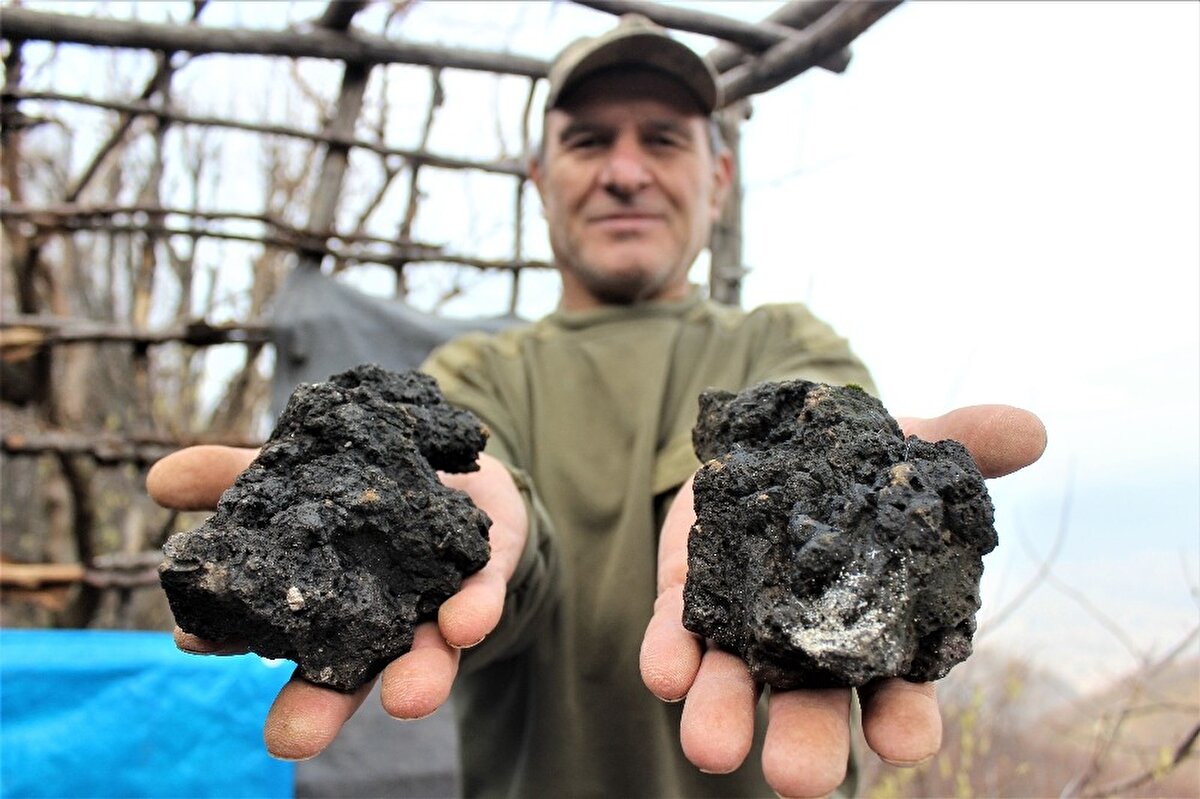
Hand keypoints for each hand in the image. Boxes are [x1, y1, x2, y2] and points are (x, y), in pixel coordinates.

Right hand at [147, 445, 527, 759]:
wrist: (456, 470)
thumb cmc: (365, 486)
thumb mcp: (302, 470)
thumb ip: (238, 473)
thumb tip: (159, 478)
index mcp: (318, 603)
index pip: (270, 632)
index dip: (232, 641)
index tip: (192, 641)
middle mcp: (372, 623)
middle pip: (342, 676)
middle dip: (318, 708)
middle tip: (290, 738)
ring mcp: (430, 610)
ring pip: (421, 658)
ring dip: (415, 680)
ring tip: (405, 698)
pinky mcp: (483, 581)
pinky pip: (481, 602)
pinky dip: (474, 614)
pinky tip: (465, 623)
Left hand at [639, 405, 1046, 797]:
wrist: (767, 445)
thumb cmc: (857, 468)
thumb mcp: (910, 448)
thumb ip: (968, 442)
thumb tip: (1033, 428)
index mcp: (878, 633)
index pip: (899, 695)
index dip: (905, 720)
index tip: (904, 739)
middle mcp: (810, 651)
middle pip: (814, 713)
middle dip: (808, 747)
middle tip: (799, 780)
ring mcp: (746, 632)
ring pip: (737, 692)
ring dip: (724, 720)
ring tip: (713, 749)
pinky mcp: (690, 604)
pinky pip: (678, 641)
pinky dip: (670, 658)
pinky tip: (666, 674)